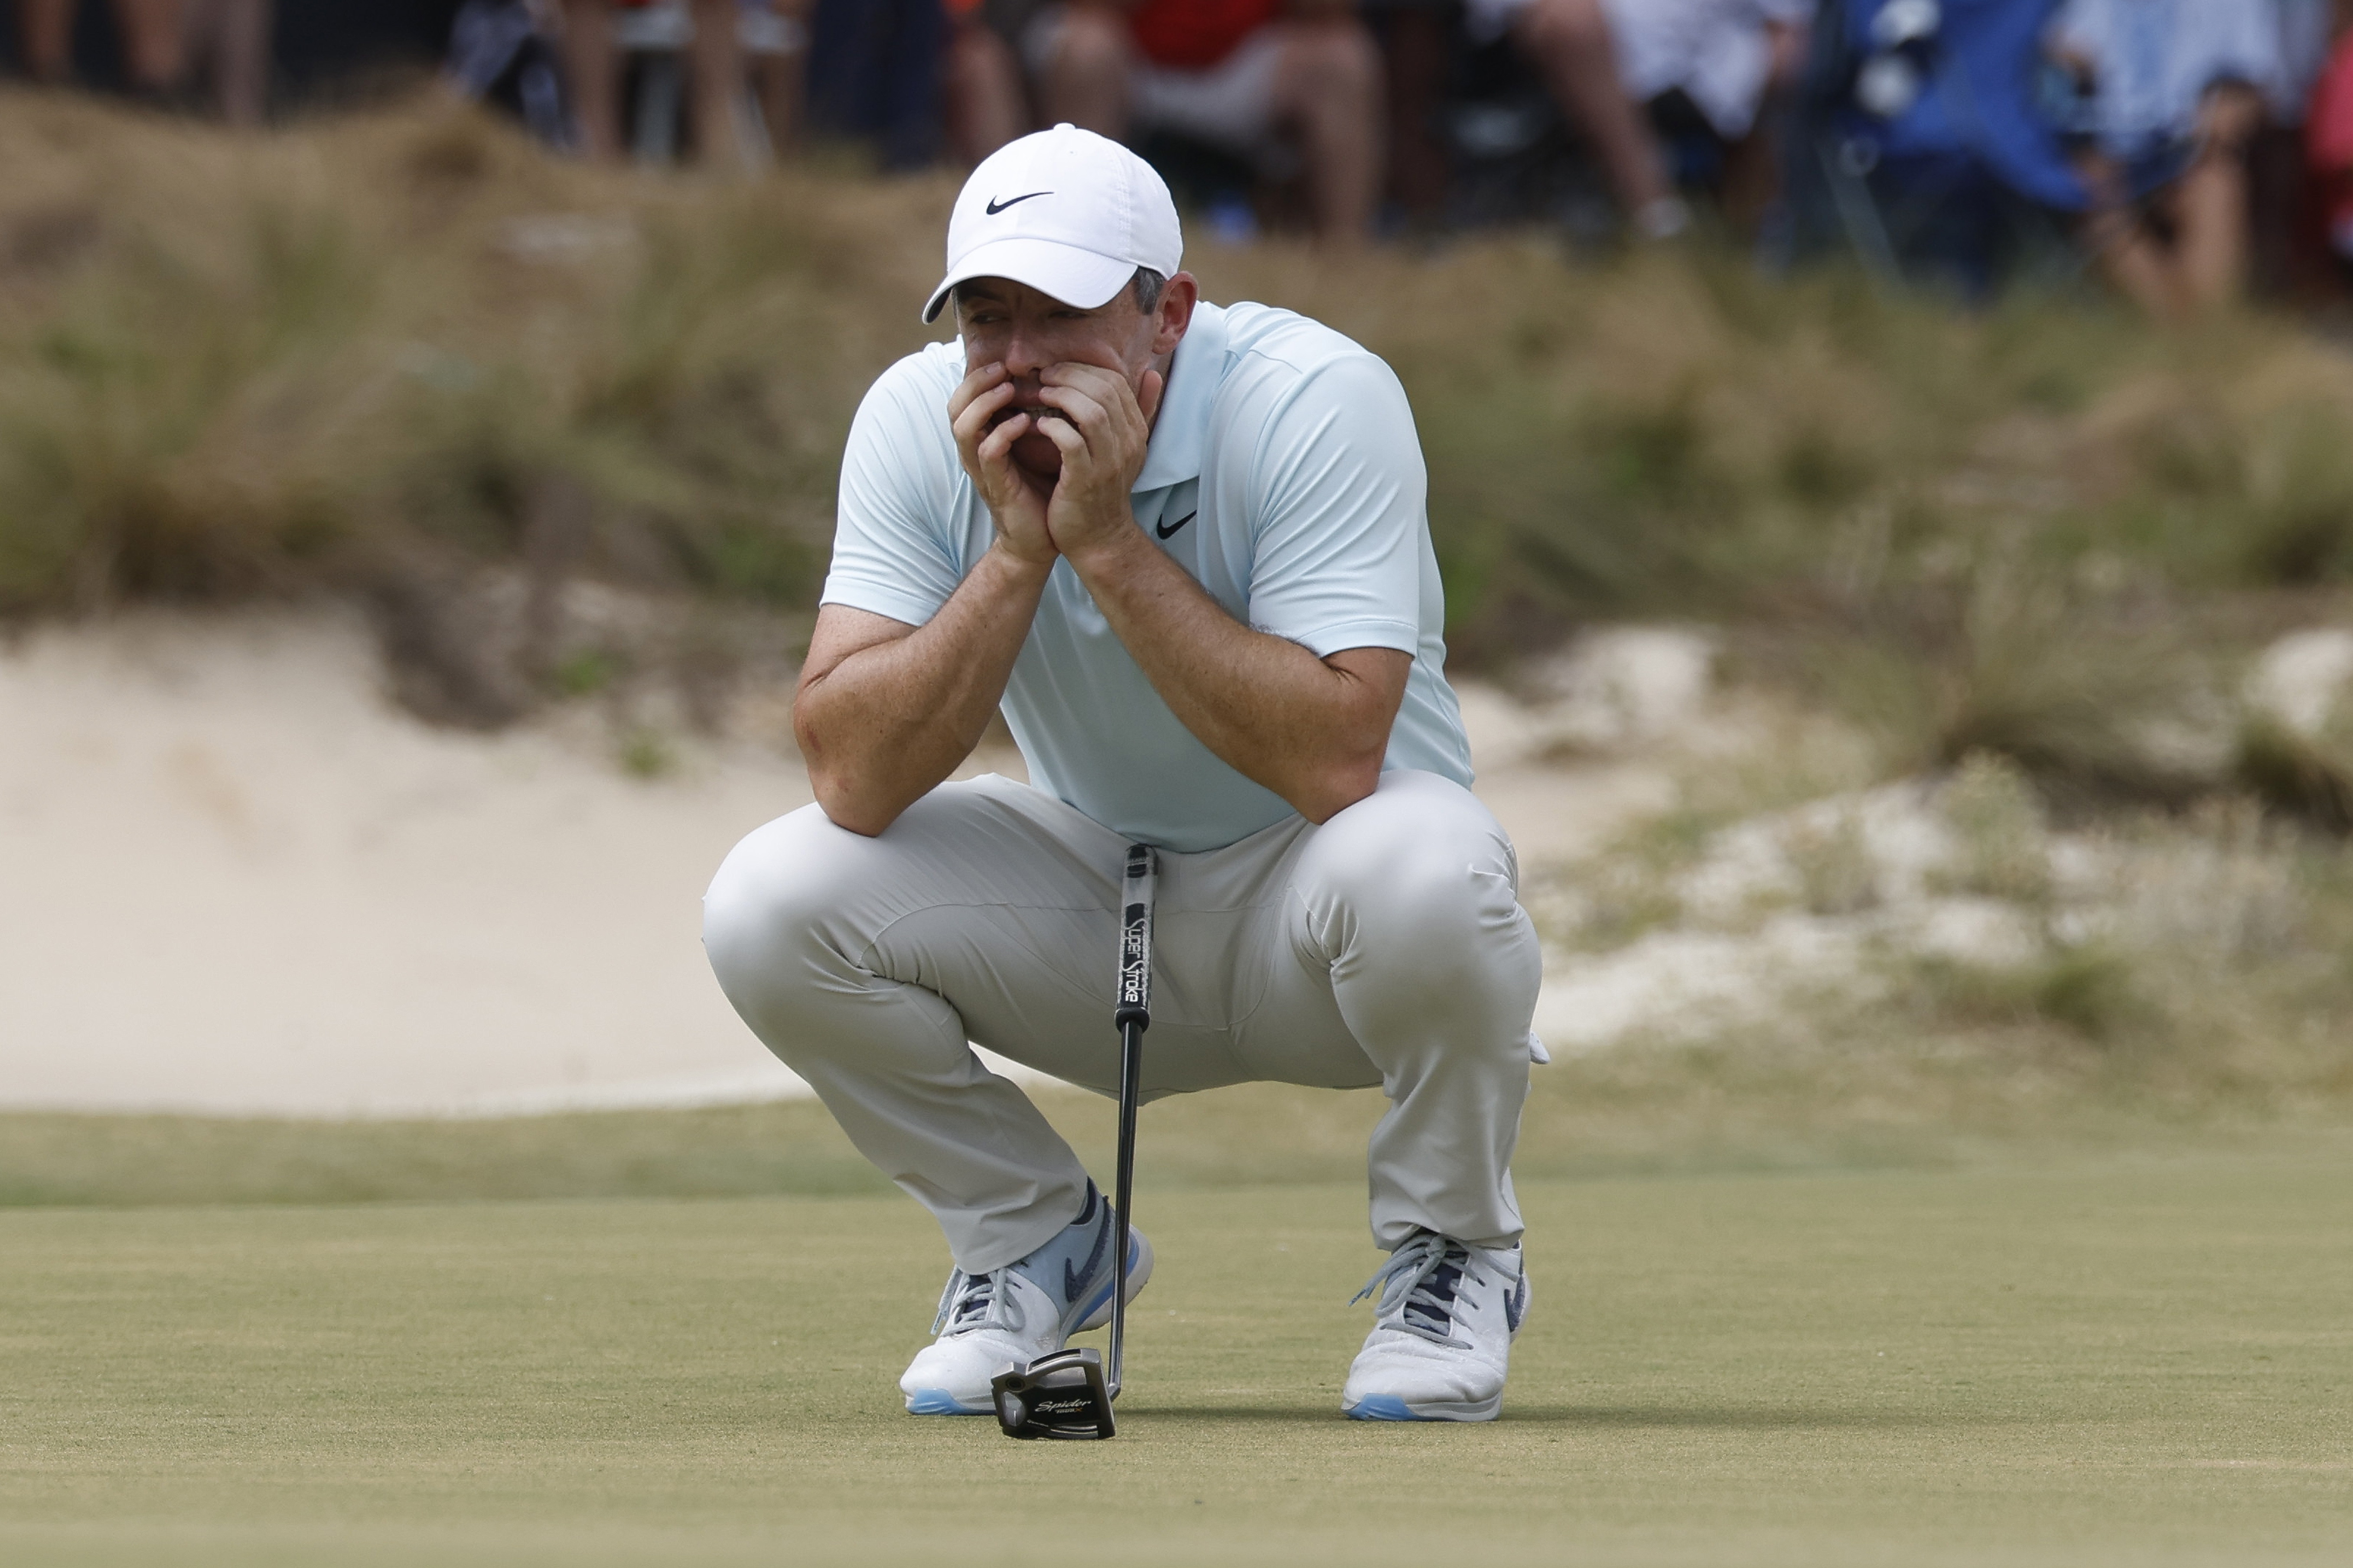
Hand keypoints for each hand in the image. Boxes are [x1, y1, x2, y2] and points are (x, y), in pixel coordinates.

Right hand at [949, 361, 1055, 566]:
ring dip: (985, 403)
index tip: (1007, 363)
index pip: (966, 397)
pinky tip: (1025, 422)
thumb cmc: (1044, 488)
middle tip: (1004, 369)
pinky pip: (988, 453)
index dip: (980, 376)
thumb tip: (1057, 381)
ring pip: (963, 426)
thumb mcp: (1040, 446)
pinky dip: (1002, 433)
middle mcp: (976, 452)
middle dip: (976, 383)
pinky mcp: (996, 486)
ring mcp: (983, 470)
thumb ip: (1039, 416)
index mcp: (984, 438)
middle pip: (955, 406)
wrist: (1043, 538)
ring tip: (1010, 389)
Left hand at [1033, 361, 1164, 559]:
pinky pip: (1072, 442)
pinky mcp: (1086, 480)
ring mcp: (1109, 463)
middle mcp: (1128, 444)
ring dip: (1061, 396)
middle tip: (1044, 375)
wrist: (1099, 537)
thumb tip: (1152, 372)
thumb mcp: (1126, 447)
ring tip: (1040, 394)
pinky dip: (1054, 427)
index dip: (1085, 368)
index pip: (1116, 382)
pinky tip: (1039, 424)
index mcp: (1136, 431)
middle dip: (1070, 376)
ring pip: (1091, 413)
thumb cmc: (1103, 488)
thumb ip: (1139, 410)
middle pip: (1104, 391)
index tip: (1058, 370)